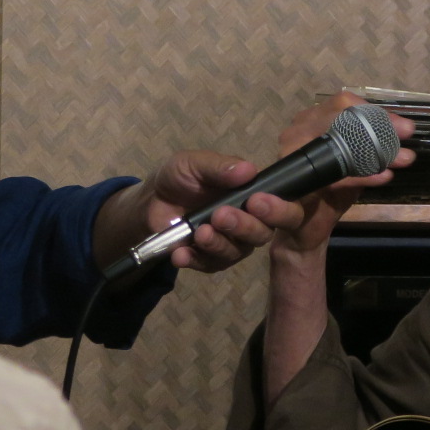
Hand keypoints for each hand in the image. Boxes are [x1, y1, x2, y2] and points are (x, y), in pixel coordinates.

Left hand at [92, 149, 276, 274]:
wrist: (151, 201)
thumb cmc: (180, 177)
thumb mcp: (194, 164)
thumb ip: (219, 167)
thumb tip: (248, 170)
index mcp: (252, 195)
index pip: (277, 206)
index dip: (275, 209)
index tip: (256, 202)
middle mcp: (249, 221)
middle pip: (261, 234)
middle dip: (243, 227)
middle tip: (220, 216)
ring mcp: (231, 243)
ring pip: (236, 252)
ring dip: (218, 244)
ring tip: (199, 233)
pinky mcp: (211, 259)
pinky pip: (210, 265)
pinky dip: (196, 259)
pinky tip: (181, 253)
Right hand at [238, 91, 415, 256]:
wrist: (306, 230)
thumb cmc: (330, 192)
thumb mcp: (355, 164)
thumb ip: (374, 146)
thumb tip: (405, 130)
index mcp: (310, 121)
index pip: (343, 103)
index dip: (376, 112)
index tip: (405, 127)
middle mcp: (296, 132)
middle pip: (340, 116)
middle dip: (379, 128)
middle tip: (406, 140)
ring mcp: (291, 155)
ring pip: (337, 142)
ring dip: (374, 151)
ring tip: (400, 160)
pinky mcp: (295, 181)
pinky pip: (334, 174)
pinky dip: (362, 175)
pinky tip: (383, 177)